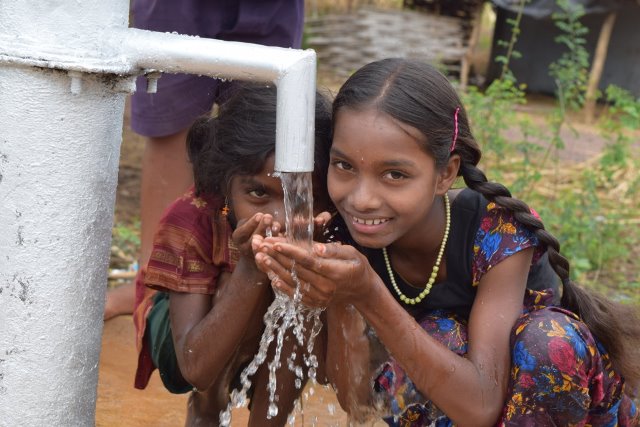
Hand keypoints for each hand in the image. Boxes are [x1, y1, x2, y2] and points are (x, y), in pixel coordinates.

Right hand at [233, 213, 281, 259]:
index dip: (252, 223)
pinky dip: (279, 242)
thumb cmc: (251, 230)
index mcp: (238, 238)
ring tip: (276, 226)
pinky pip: (273, 251)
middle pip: (253, 239)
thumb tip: (262, 216)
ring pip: (264, 245)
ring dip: (271, 234)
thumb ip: (253, 220)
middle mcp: (244, 248)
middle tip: (268, 217)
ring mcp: (255, 255)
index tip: (259, 215)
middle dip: (262, 227)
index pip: (243, 231)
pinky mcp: (266, 258)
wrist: (253, 250)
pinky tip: (283, 234)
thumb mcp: (247, 223)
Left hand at [253, 239, 374, 307]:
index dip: (291, 251)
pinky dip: (281, 285)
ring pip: (292, 282)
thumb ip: (334, 250)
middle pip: (297, 271)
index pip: (309, 261)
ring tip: (260, 256)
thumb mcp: (352, 253)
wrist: (361, 290)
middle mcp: (326, 288)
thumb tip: (317, 248)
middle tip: (261, 245)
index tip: (276, 242)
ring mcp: (319, 298)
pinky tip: (270, 274)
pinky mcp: (314, 303)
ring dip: (274, 269)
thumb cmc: (356, 266)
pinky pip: (294, 294)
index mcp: (336, 273)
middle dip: (277, 256)